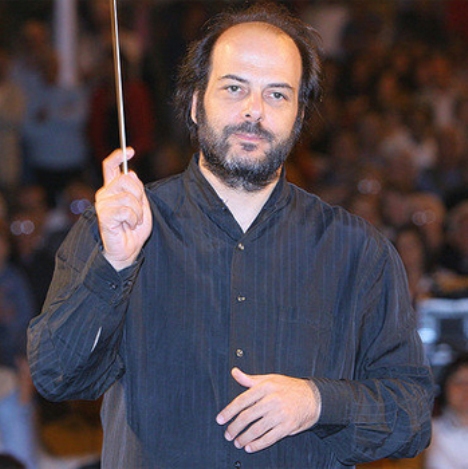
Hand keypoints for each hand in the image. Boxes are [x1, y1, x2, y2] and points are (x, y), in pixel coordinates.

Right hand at [95, 148, 151, 270]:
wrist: (127, 251)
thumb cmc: (133, 231)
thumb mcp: (142, 208)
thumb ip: (138, 192)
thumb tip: (131, 173)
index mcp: (113, 190)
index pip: (111, 167)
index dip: (119, 156)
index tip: (131, 151)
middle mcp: (105, 194)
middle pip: (126, 179)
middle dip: (139, 196)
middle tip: (138, 212)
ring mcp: (102, 204)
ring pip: (129, 197)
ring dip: (137, 213)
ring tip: (132, 222)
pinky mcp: (104, 215)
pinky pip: (126, 210)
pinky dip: (133, 220)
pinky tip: (127, 226)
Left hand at [216, 367, 320, 452]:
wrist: (312, 398)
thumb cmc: (289, 387)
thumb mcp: (269, 379)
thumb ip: (250, 379)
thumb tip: (234, 372)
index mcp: (265, 387)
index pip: (242, 400)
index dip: (229, 411)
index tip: (220, 419)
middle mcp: (272, 400)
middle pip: (247, 416)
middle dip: (234, 427)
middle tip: (228, 434)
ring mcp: (280, 414)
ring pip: (256, 429)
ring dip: (244, 438)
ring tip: (237, 442)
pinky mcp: (287, 427)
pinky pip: (269, 438)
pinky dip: (257, 445)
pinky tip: (250, 447)